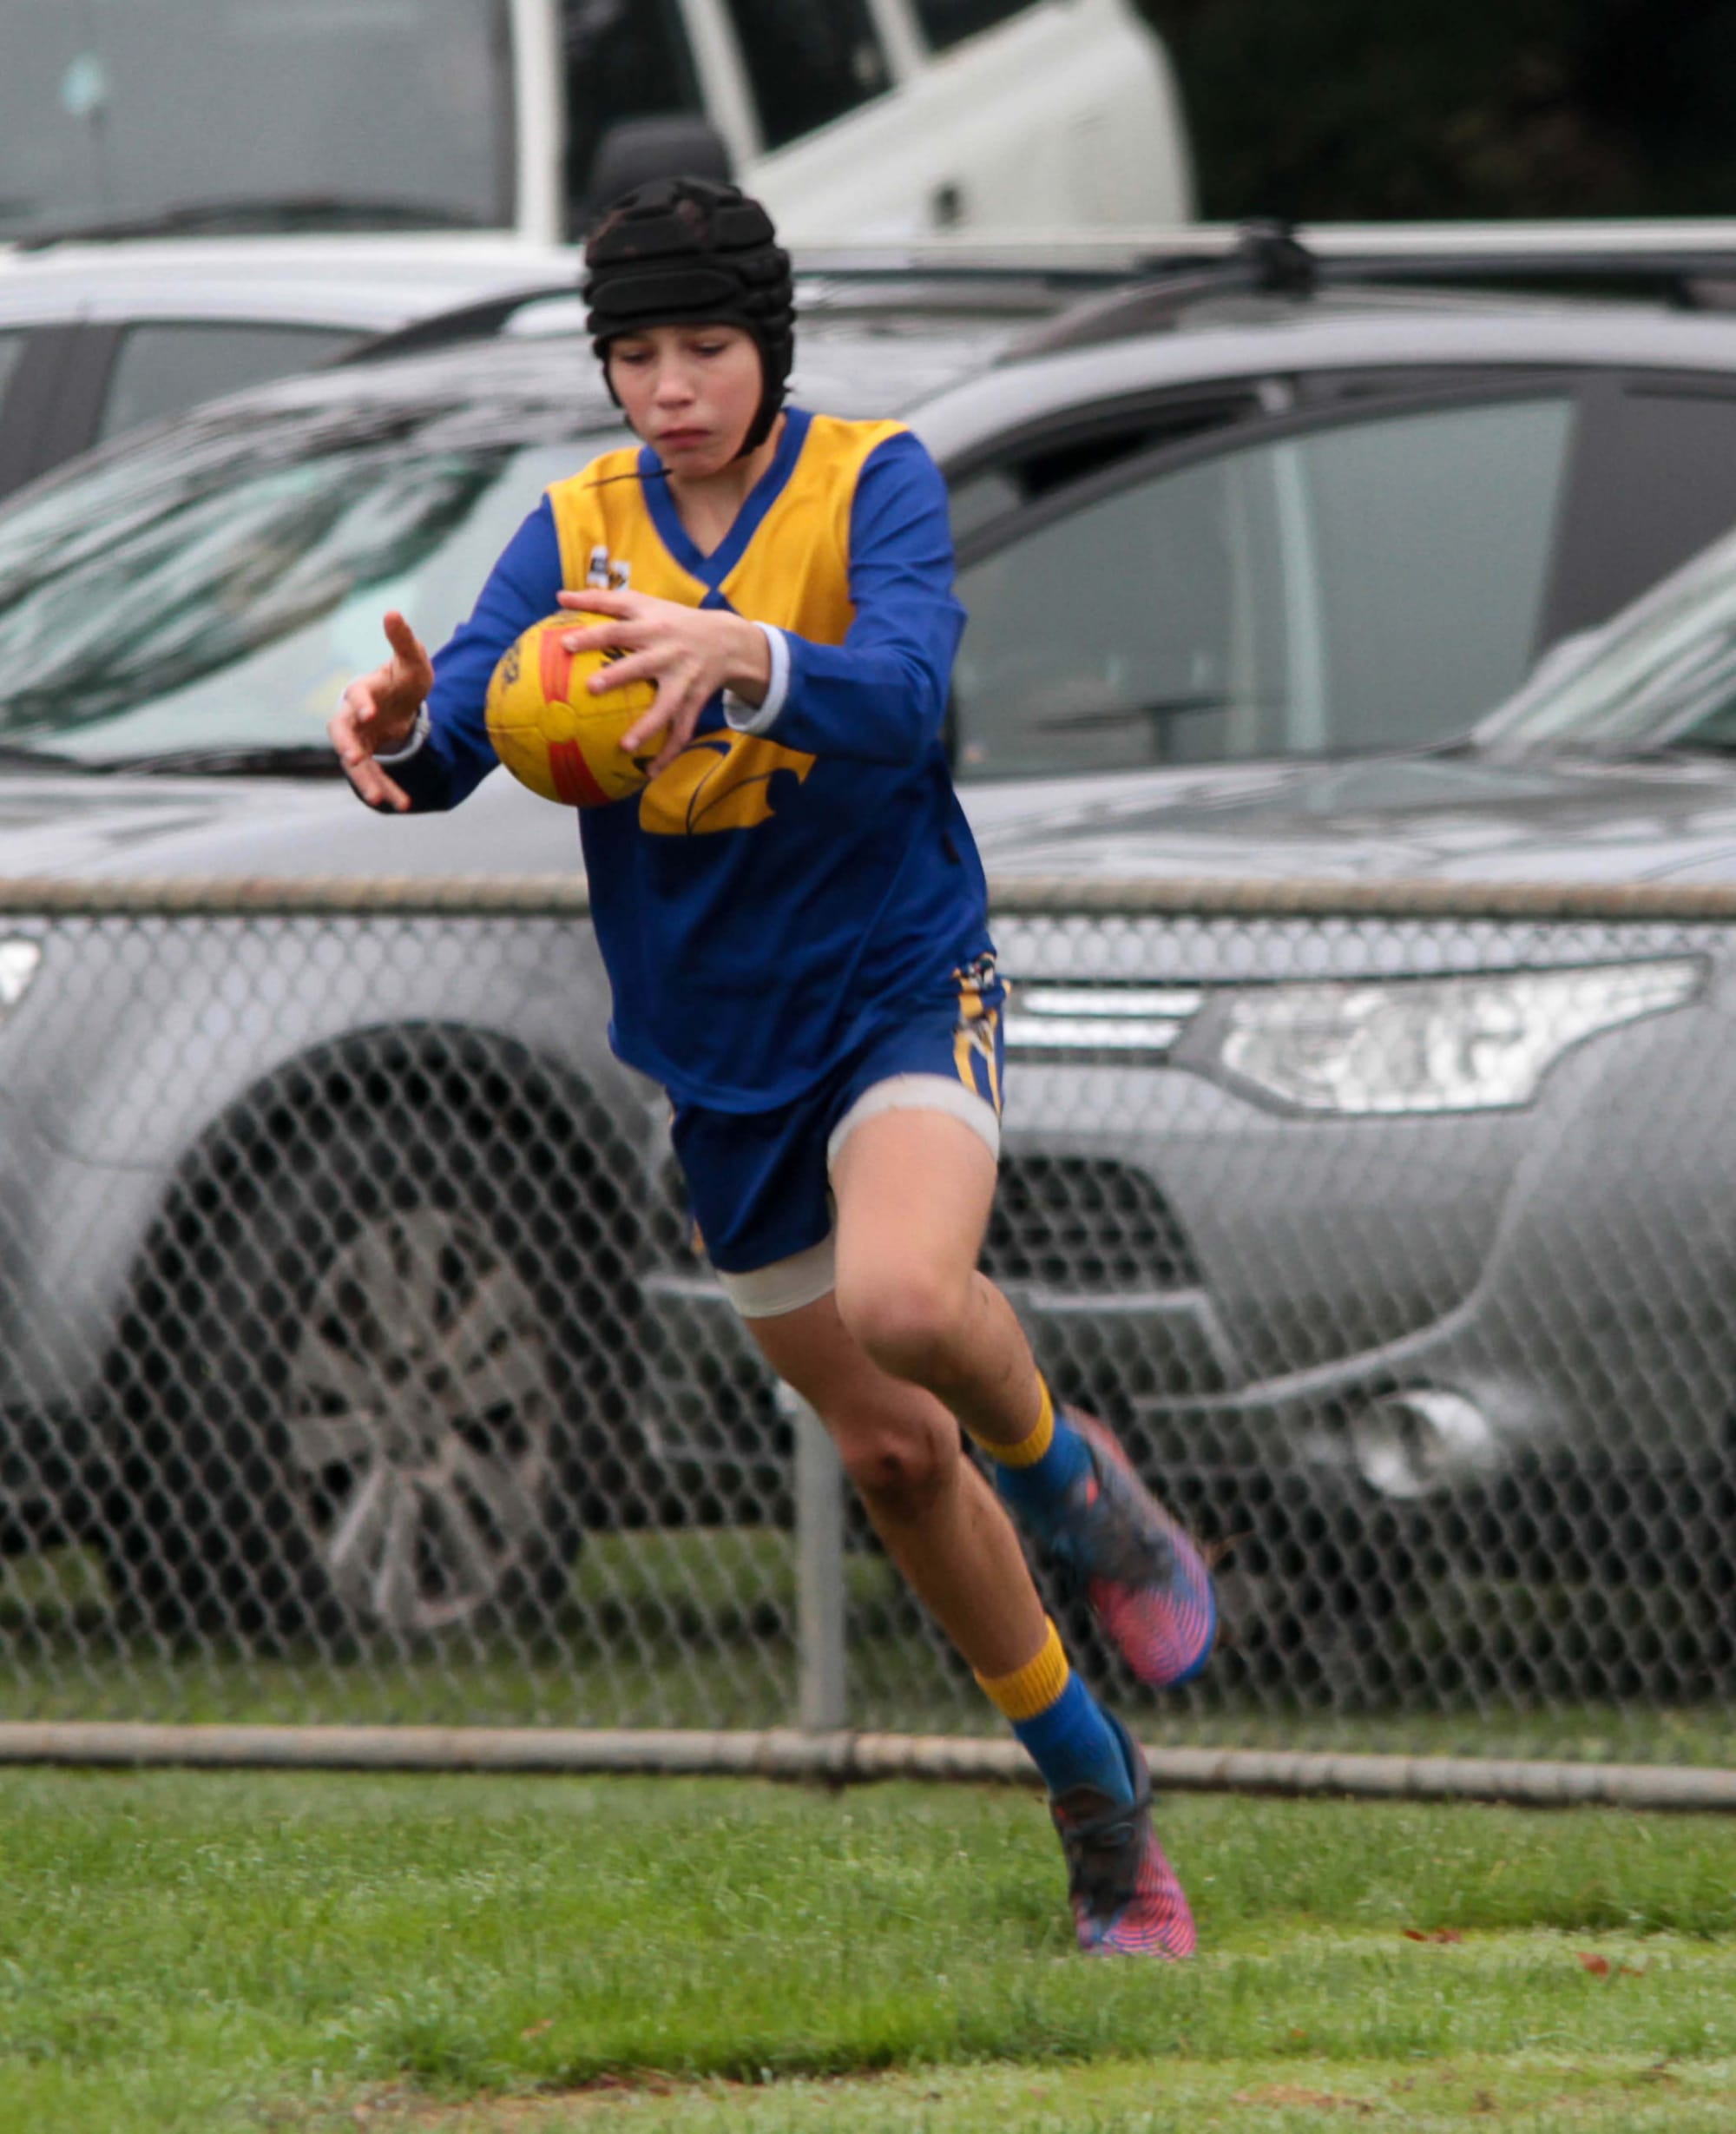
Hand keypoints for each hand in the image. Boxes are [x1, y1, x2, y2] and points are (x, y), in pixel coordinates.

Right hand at [328, 610, 433, 811]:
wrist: (403, 701)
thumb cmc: (404, 679)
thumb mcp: (412, 660)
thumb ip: (403, 640)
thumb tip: (392, 612)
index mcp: (363, 690)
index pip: (356, 696)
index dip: (360, 703)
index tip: (369, 712)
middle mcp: (353, 717)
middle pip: (341, 732)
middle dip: (347, 745)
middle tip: (352, 757)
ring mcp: (358, 739)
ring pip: (355, 762)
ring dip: (367, 779)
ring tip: (382, 799)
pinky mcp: (366, 758)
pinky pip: (372, 776)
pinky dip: (385, 789)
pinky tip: (401, 804)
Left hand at [556, 587, 770, 777]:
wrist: (728, 640)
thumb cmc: (674, 620)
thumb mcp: (644, 603)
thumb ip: (603, 600)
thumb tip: (559, 595)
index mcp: (652, 627)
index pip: (618, 628)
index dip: (593, 636)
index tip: (565, 645)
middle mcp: (668, 652)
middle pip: (642, 664)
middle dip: (618, 675)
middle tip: (591, 688)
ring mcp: (684, 678)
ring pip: (667, 706)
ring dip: (648, 726)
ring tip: (625, 747)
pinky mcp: (695, 700)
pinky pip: (682, 731)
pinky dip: (668, 753)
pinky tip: (650, 773)